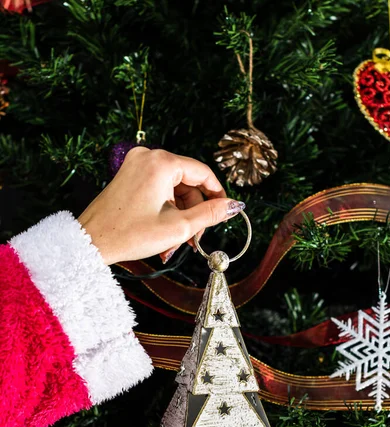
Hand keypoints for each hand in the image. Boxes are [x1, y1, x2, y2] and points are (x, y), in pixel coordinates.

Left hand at [77, 147, 244, 265]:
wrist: (91, 242)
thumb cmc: (130, 235)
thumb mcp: (178, 227)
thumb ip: (211, 213)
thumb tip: (235, 206)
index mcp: (162, 163)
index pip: (203, 173)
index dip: (217, 196)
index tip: (224, 214)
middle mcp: (148, 157)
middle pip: (188, 183)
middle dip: (193, 213)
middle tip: (194, 240)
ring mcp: (136, 165)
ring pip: (173, 189)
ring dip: (179, 216)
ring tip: (176, 244)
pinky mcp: (129, 176)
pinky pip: (158, 189)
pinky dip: (165, 210)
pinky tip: (164, 234)